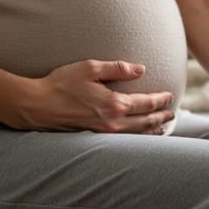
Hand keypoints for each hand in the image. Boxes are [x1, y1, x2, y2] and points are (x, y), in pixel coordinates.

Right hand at [15, 60, 174, 133]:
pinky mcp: (94, 137)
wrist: (36, 105)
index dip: (160, 100)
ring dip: (152, 130)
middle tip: (172, 113)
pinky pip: (123, 140)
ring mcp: (104, 132)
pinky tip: (139, 136)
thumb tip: (141, 69)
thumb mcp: (90, 68)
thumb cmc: (61, 83)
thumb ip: (118, 68)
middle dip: (161, 117)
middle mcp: (112, 122)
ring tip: (163, 127)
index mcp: (114, 104)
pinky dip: (136, 138)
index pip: (146, 103)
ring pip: (136, 135)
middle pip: (146, 122)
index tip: (169, 96)